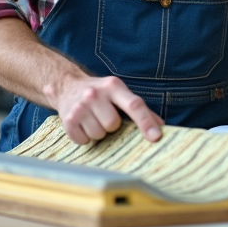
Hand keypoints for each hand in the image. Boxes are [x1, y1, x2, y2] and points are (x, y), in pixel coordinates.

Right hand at [48, 73, 162, 144]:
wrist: (67, 86)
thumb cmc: (100, 94)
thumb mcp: (119, 93)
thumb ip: (140, 109)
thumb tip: (161, 126)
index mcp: (113, 86)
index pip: (134, 105)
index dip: (146, 122)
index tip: (156, 137)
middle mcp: (95, 94)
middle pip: (113, 124)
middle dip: (112, 126)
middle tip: (105, 116)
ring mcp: (80, 107)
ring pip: (99, 134)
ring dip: (98, 132)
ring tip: (93, 119)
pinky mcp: (67, 120)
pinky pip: (84, 140)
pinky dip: (85, 137)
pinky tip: (82, 124)